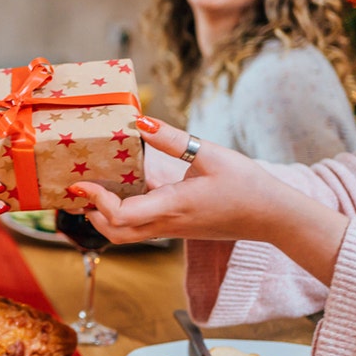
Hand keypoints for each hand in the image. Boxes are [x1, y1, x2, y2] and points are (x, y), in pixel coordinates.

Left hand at [71, 116, 346, 282]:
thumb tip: (138, 121)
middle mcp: (166, 223)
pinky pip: (141, 226)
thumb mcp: (211, 154)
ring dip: (105, 216)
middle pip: (115, 233)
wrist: (274, 217)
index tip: (82, 181)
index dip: (96, 200)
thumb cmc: (247, 185)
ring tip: (96, 187)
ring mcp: (171, 229)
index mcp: (172, 206)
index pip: (120, 215)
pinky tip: (128, 184)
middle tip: (82, 187)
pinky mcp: (177, 227)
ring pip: (126, 235)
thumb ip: (173, 139)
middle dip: (92, 214)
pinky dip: (124, 211)